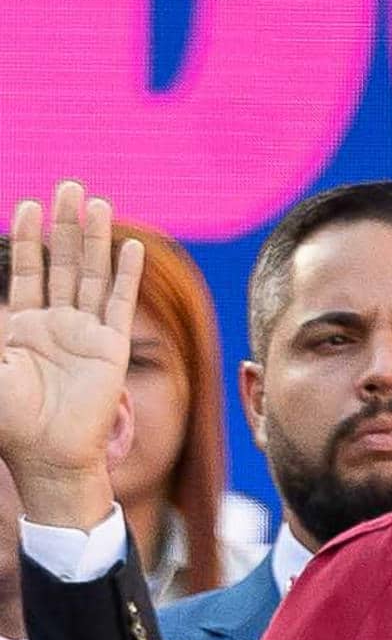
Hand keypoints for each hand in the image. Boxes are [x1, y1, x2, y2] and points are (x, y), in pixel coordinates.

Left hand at [0, 183, 143, 527]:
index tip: (27, 203)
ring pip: (92, 276)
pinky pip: (119, 303)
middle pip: (63, 265)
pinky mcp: (111, 348)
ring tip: (95, 202)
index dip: (28, 240)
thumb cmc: (6, 416)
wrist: (44, 453)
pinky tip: (131, 246)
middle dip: (63, 226)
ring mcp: (86, 335)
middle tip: (67, 186)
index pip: (28, 273)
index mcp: (23, 329)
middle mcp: (57, 326)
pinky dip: (125, 274)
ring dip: (94, 239)